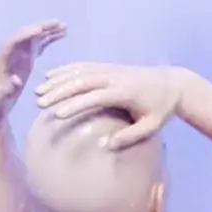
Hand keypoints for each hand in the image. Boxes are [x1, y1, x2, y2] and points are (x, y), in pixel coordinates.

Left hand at [0, 21, 65, 124]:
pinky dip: (49, 38)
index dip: (25, 35)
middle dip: (40, 27)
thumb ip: (6, 90)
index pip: (13, 41)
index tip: (39, 30)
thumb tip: (17, 80)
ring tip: (64, 26)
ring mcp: (18, 54)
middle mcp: (10, 52)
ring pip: (33, 38)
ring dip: (48, 30)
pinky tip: (62, 34)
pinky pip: (38, 44)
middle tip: (57, 23)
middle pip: (25, 35)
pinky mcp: (26, 58)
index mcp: (1, 59)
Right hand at [35, 62, 186, 149]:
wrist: (173, 84)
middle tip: (40, 102)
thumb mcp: (151, 127)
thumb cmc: (161, 110)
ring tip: (38, 90)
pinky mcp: (110, 67)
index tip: (57, 114)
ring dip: (58, 79)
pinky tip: (51, 76)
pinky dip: (67, 70)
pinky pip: (85, 66)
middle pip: (83, 81)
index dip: (76, 104)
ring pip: (80, 71)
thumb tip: (104, 145)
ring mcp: (112, 70)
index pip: (96, 97)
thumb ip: (130, 137)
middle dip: (59, 91)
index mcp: (125, 92)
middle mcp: (115, 77)